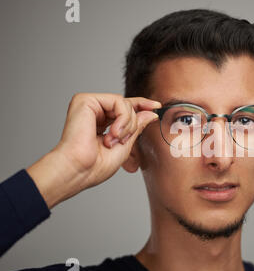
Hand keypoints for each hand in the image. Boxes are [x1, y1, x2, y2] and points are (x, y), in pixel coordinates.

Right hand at [27, 93, 160, 208]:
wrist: (79, 170)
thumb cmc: (96, 165)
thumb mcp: (125, 145)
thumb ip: (137, 127)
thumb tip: (151, 112)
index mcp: (100, 122)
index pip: (124, 108)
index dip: (142, 105)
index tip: (157, 106)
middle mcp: (93, 111)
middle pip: (127, 106)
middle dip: (133, 125)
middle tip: (121, 142)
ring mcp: (89, 105)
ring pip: (125, 103)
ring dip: (127, 124)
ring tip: (114, 140)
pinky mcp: (85, 100)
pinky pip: (118, 101)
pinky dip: (122, 118)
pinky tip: (113, 133)